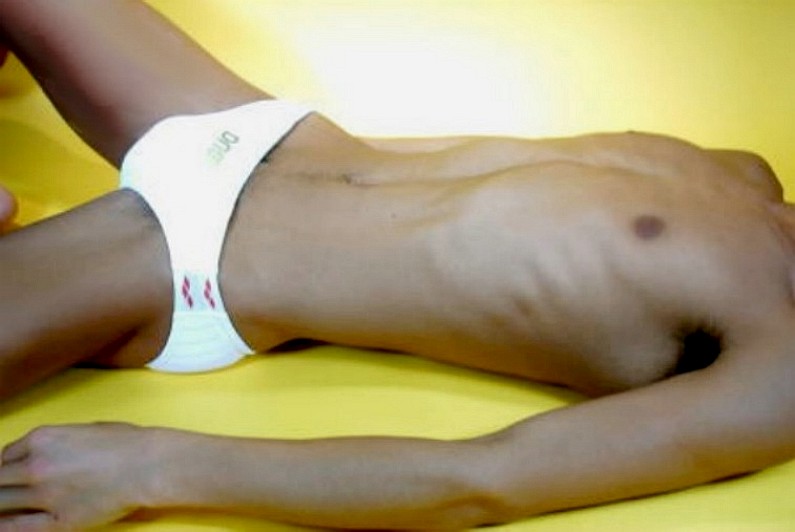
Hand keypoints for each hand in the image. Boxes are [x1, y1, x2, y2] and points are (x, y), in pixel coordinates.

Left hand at [0, 423, 157, 530]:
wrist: (148, 464)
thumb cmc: (127, 442)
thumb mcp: (85, 430)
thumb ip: (57, 443)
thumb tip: (47, 454)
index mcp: (42, 438)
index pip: (5, 456)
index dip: (4, 467)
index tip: (8, 474)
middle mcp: (36, 465)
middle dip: (0, 486)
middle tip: (6, 492)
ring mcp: (45, 494)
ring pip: (1, 503)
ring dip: (1, 505)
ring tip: (5, 509)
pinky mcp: (58, 520)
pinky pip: (18, 528)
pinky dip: (6, 527)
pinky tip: (4, 526)